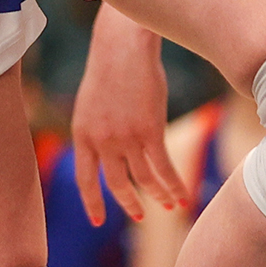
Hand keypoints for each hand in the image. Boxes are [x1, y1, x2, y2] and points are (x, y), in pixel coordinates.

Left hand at [71, 14, 177, 226]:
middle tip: (139, 215)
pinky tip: (182, 195)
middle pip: (117, 184)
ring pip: (144, 180)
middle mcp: (102, 141)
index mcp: (83, 134)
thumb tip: (107, 153)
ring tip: (169, 204)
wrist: (123, 45)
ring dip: (159, 195)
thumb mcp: (91, 104)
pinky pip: (164, 169)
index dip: (92, 202)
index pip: (84, 179)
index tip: (97, 221)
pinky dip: (174, 185)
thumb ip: (96, 131)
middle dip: (129, 203)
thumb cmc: (110, 68)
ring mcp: (126, 138)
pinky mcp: (150, 131)